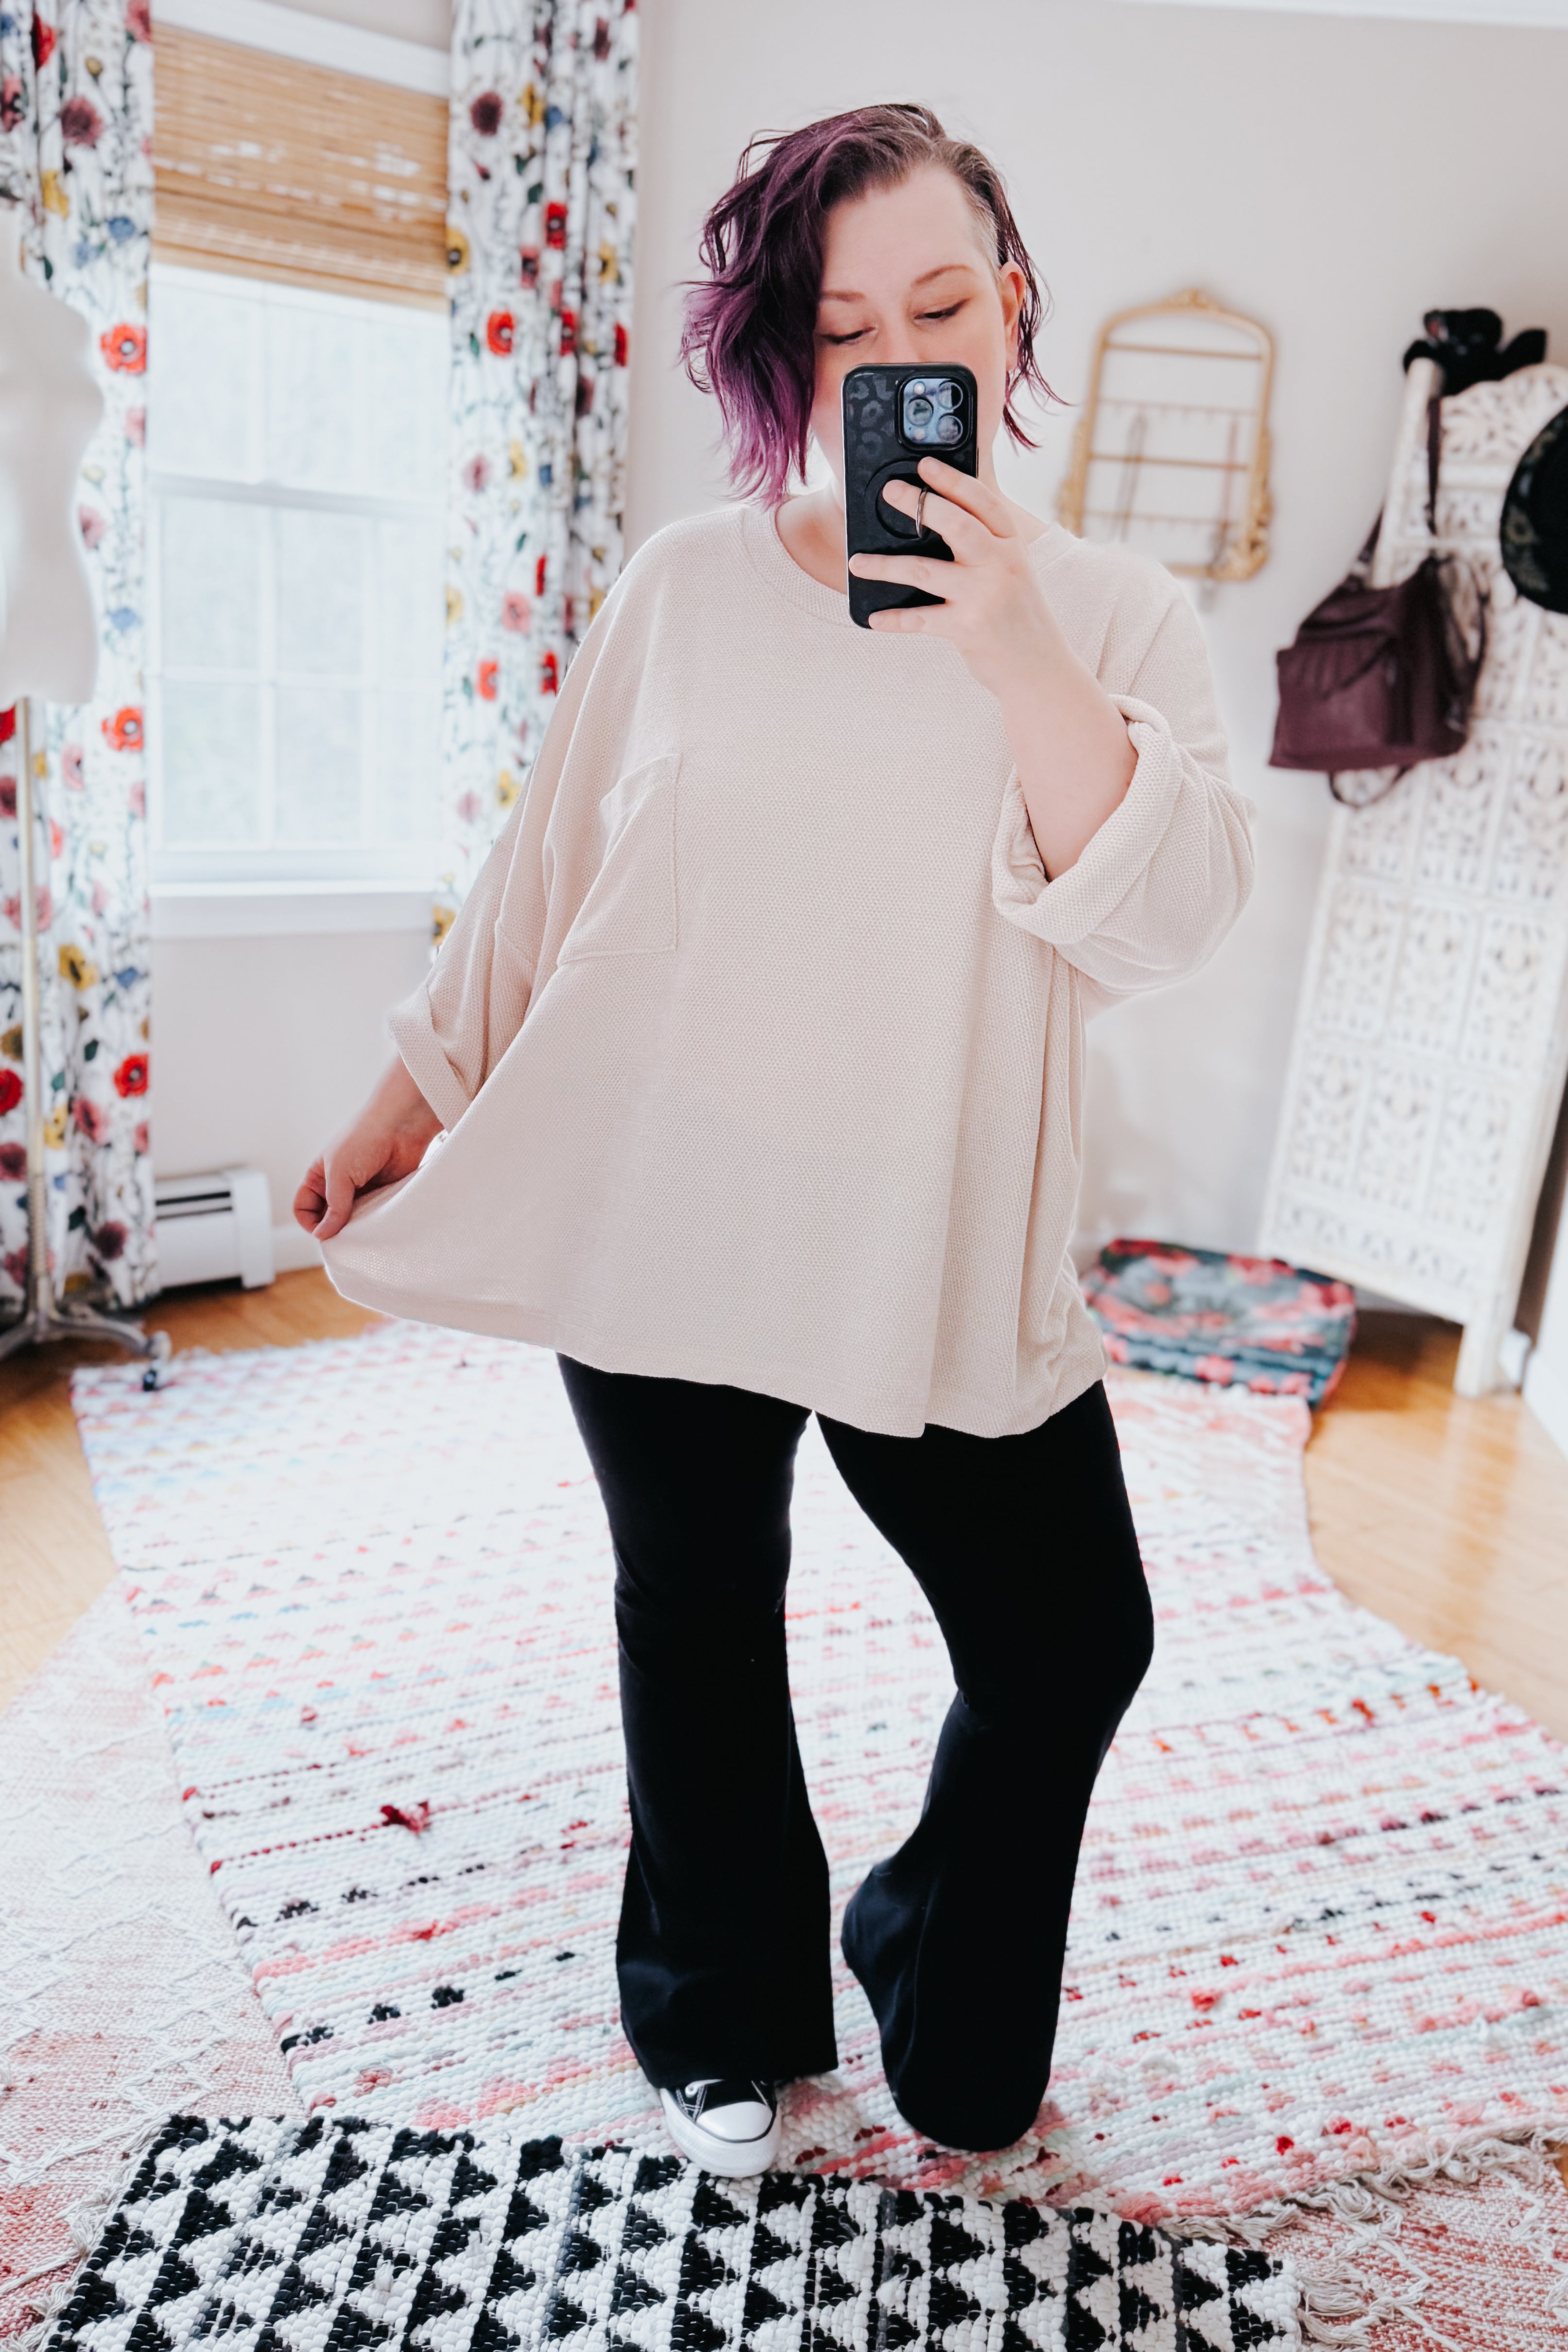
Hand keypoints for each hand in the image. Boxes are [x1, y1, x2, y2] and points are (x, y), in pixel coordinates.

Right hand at [294, 1053, 442, 1241]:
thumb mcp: (340, 1172)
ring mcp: (359, 1192)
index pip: (302, 1208)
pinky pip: (373, 1217)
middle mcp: (337, 1186)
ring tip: (365, 1228)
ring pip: (350, 1222)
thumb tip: (322, 1235)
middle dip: (333, 1230)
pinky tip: (379, 1223)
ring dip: (356, 1229)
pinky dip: (374, 1224)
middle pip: (326, 1219)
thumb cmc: (364, 1139)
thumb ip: (333, 1205)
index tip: (323, 1232)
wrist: (401, 1125)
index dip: (308, 1222)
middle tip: (347, 1235)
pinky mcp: (381, 1195)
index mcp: (318, 1177)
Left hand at [848, 458, 1067, 700]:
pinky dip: (894, 620)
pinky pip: (920, 619)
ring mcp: (984, 596)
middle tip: (890, 491)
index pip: (983, 501)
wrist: (1039, 667)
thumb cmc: (1017, 614)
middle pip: (957, 525)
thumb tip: (935, 514)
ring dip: (885, 566)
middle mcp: (1001, 564)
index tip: (925, 464)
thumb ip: (985, 543)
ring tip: (856, 562)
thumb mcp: (1013, 570)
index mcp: (1012, 544)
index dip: (952, 480)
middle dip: (919, 504)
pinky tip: (873, 619)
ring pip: (925, 570)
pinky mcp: (968, 628)